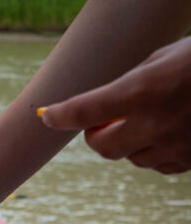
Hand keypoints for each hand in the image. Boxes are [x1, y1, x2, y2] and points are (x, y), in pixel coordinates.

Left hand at [41, 36, 190, 173]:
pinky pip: (156, 164)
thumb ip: (127, 85)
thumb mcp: (160, 59)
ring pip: (129, 157)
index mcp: (143, 91)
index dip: (60, 115)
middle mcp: (156, 122)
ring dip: (126, 142)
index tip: (46, 116)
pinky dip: (151, 151)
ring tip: (144, 118)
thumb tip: (100, 107)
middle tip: (101, 121)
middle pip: (101, 147)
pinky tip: (165, 132)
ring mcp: (175, 145)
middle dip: (95, 135)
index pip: (85, 111)